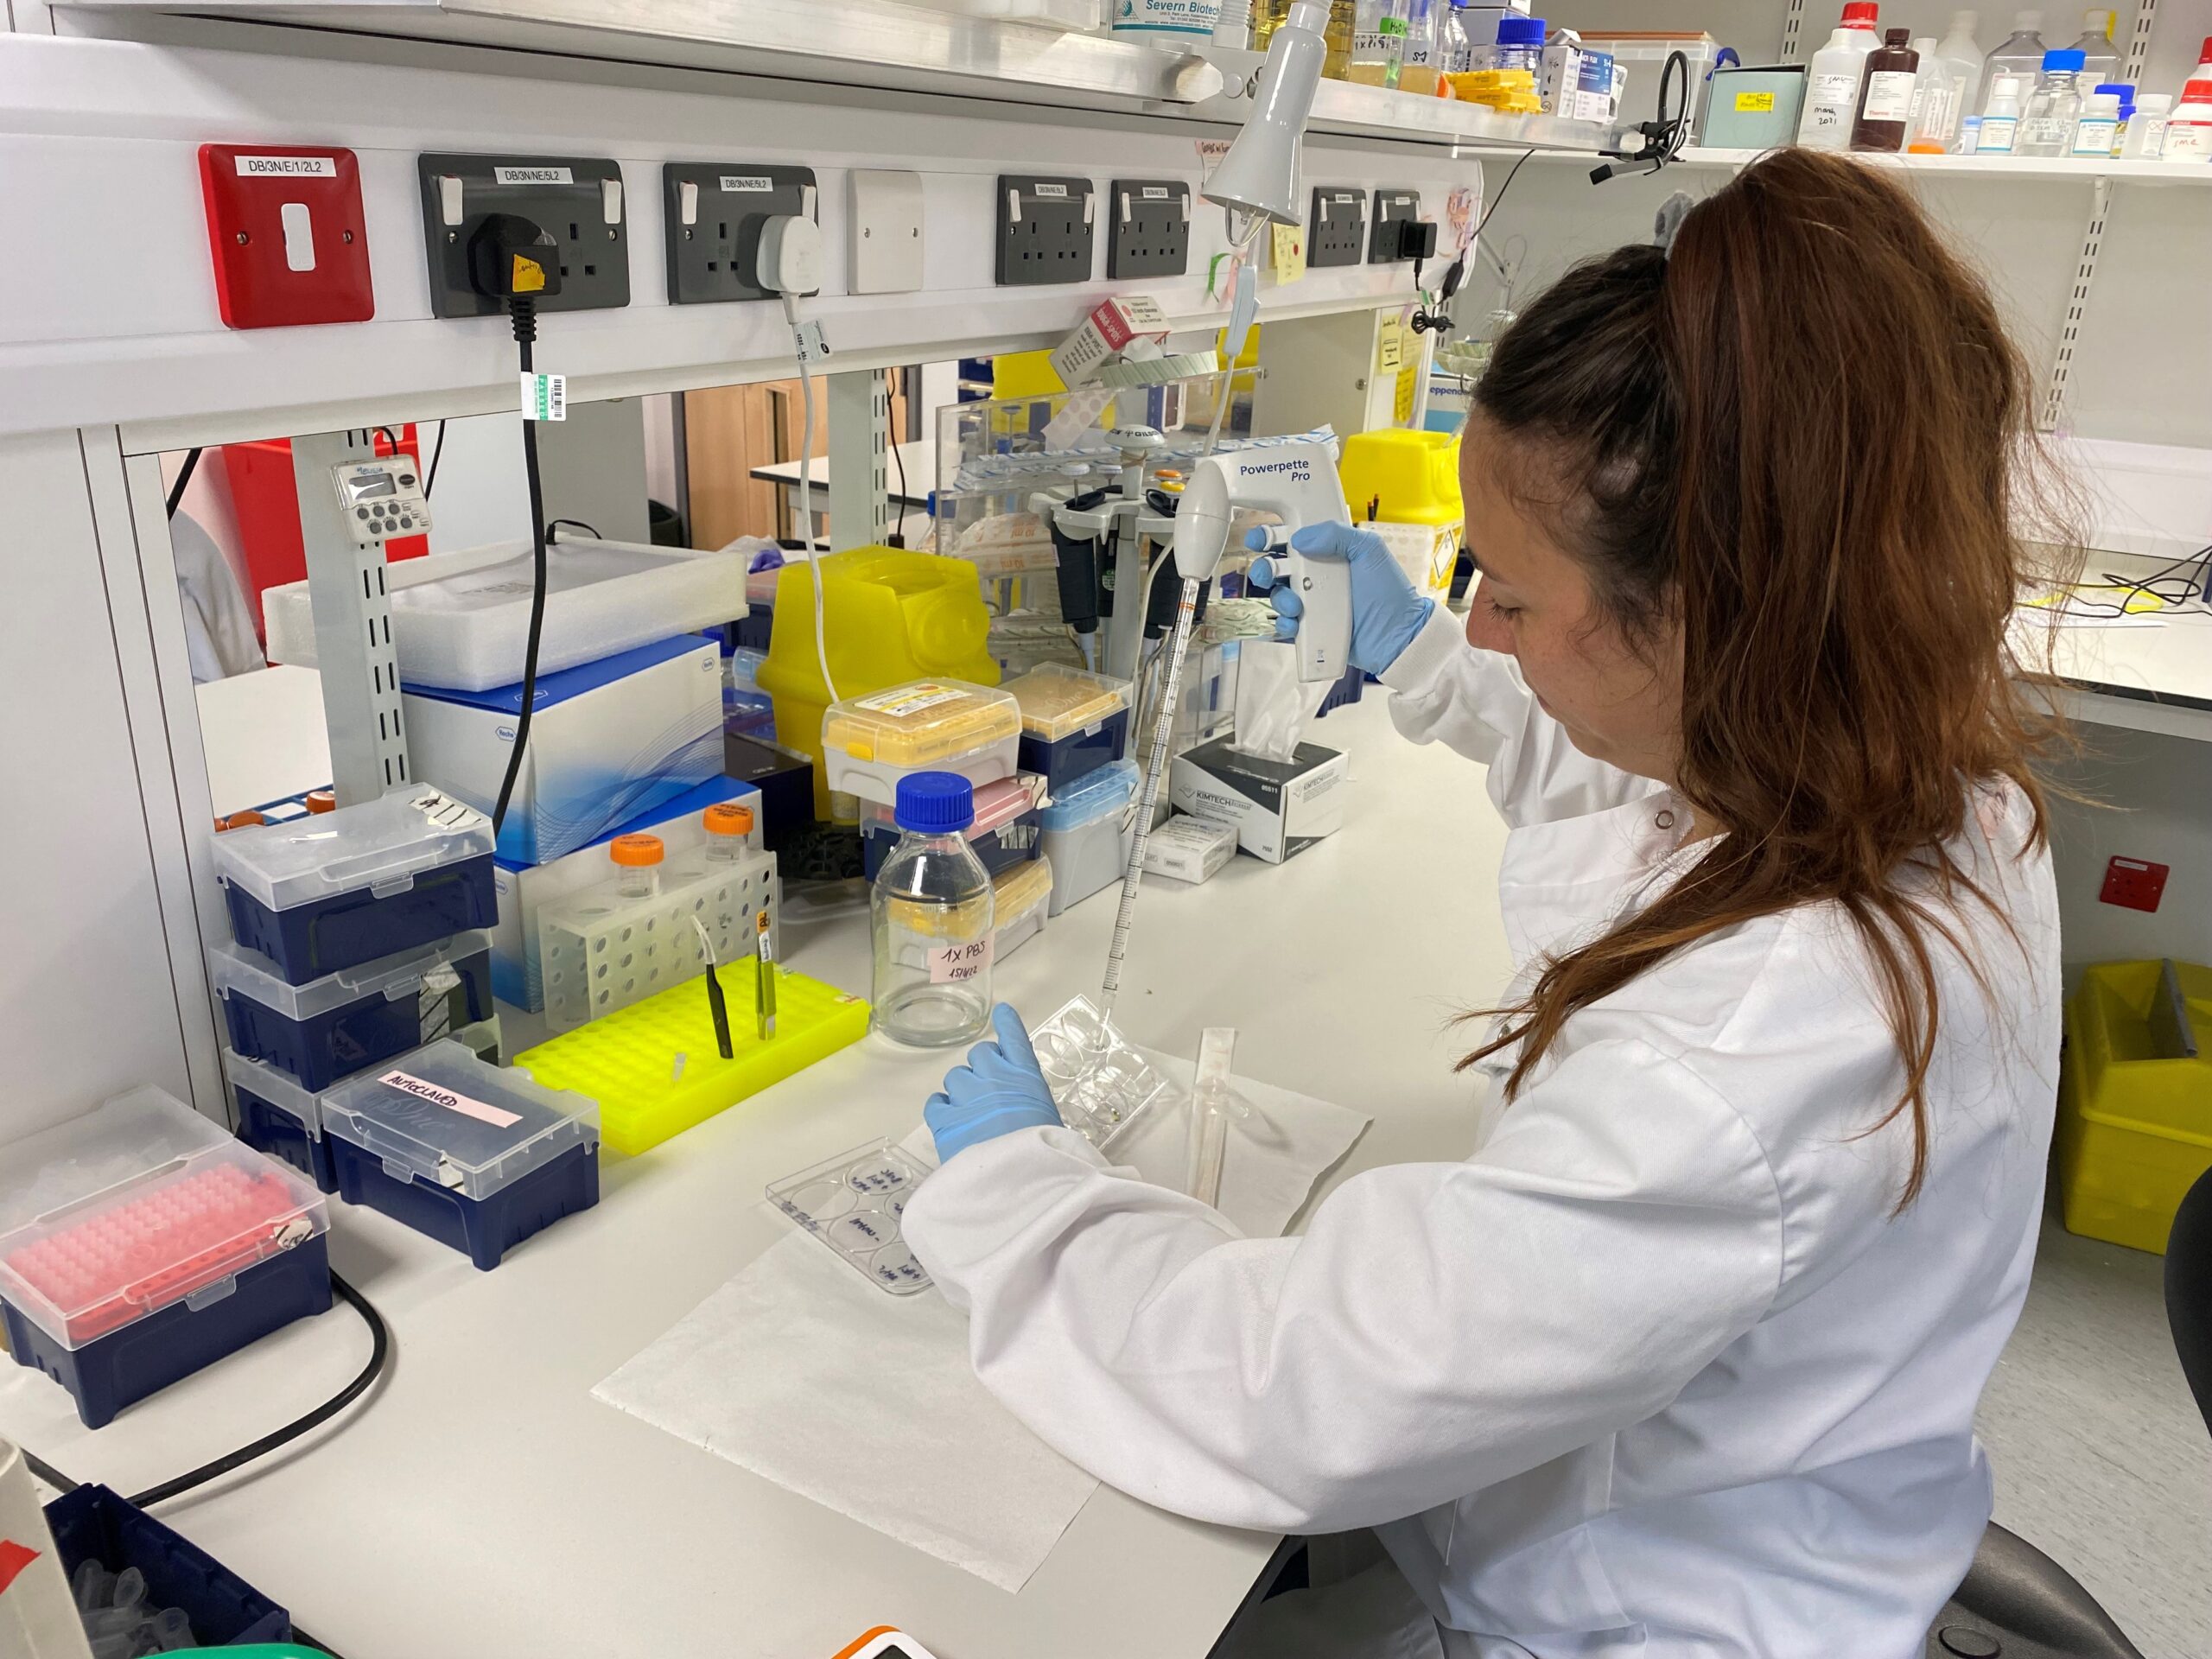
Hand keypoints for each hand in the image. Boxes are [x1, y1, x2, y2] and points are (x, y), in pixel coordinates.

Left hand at [924, 1004, 1062, 1161]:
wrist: (1019, 1184)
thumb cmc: (1045, 1154)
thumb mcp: (1048, 1119)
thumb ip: (1029, 1100)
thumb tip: (1019, 1104)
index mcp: (1025, 1076)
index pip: (1013, 1038)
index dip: (1006, 1023)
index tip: (1002, 1012)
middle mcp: (994, 1077)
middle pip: (978, 1055)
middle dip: (982, 1069)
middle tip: (990, 1094)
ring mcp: (966, 1096)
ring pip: (955, 1079)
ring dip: (962, 1092)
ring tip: (972, 1118)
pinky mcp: (944, 1120)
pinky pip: (935, 1103)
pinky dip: (942, 1109)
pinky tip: (950, 1122)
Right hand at [1246, 521, 1434, 676]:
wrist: (1397, 636)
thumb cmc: (1389, 592)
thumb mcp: (1369, 550)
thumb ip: (1338, 534)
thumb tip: (1301, 539)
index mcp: (1328, 553)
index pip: (1293, 539)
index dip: (1271, 536)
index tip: (1258, 538)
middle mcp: (1316, 576)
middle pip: (1276, 567)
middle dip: (1263, 568)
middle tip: (1266, 573)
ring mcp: (1312, 604)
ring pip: (1278, 596)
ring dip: (1279, 598)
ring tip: (1295, 605)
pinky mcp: (1310, 628)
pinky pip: (1285, 625)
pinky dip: (1284, 624)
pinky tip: (1294, 623)